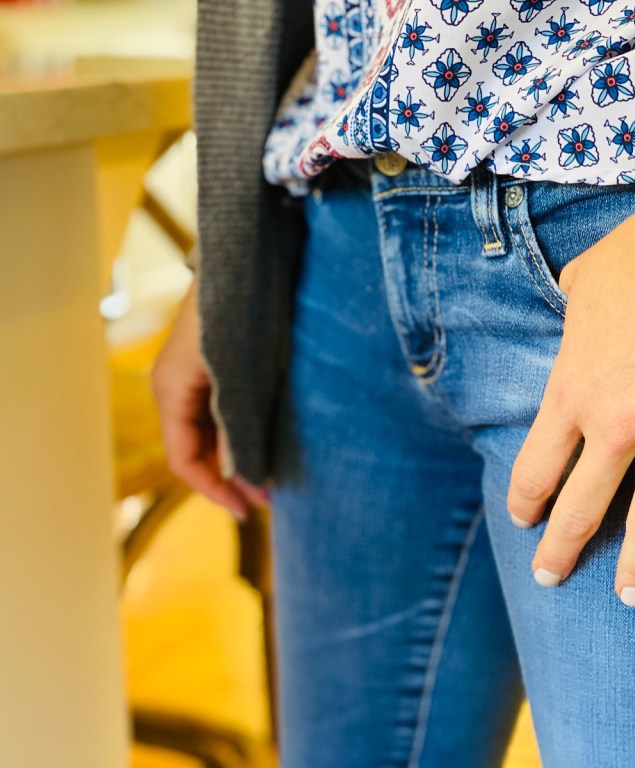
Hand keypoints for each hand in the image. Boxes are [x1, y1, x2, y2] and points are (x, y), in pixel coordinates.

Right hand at [150, 281, 269, 520]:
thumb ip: (241, 429)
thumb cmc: (241, 315)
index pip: (185, 460)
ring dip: (240, 457)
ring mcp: (195, 376)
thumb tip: (249, 479)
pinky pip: (224, 412)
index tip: (248, 510)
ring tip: (276, 477)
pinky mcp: (217, 366)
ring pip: (213, 433)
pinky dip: (245, 433)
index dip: (215, 490)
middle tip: (272, 499)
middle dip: (232, 478)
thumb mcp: (240, 380)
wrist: (248, 260)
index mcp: (171, 391)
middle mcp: (175, 387)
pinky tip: (271, 445)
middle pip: (198, 450)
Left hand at [505, 125, 634, 604]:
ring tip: (631, 597)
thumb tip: (574, 328)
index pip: (537, 468)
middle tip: (552, 578)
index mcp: (573, 388)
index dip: (527, 503)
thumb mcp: (583, 284)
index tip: (525, 521)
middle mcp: (618, 423)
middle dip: (562, 549)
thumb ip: (570, 324)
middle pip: (582, 507)